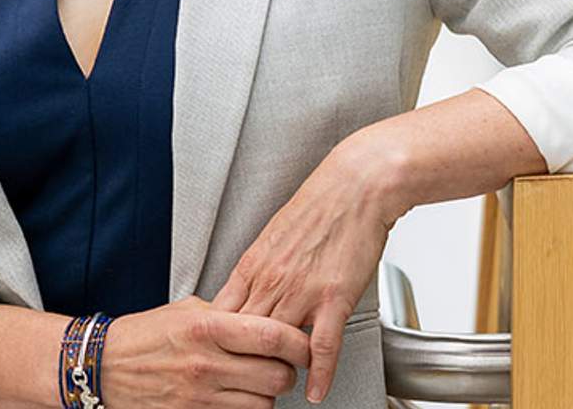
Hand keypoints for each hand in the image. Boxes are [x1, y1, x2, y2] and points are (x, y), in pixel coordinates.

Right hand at [95, 295, 306, 408]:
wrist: (102, 366)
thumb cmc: (142, 336)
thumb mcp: (185, 311)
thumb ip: (225, 314)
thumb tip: (261, 317)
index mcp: (206, 328)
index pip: (272, 336)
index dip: (299, 343)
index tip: (303, 344)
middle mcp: (206, 363)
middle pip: (277, 375)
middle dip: (287, 371)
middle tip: (282, 365)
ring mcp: (200, 395)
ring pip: (264, 403)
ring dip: (268, 394)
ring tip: (256, 381)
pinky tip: (238, 396)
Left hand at [210, 135, 405, 402]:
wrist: (355, 185)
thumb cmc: (319, 206)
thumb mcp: (274, 235)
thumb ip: (260, 268)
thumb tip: (248, 289)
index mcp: (253, 264)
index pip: (223, 315)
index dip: (218, 343)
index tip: (217, 359)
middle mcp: (271, 280)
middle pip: (244, 336)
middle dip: (241, 364)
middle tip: (243, 383)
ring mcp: (301, 290)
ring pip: (277, 344)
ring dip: (277, 372)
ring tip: (278, 389)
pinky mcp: (334, 297)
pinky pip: (322, 345)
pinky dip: (318, 374)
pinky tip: (315, 391)